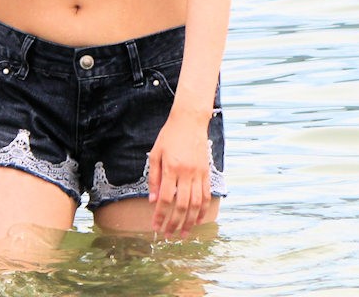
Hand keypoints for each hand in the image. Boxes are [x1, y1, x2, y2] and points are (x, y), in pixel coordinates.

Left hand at [147, 109, 213, 238]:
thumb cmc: (169, 137)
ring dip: (189, 221)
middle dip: (174, 223)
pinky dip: (202, 210)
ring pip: (196, 204)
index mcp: (171, 168)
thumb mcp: (155, 154)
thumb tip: (152, 200)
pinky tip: (197, 220)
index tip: (155, 226)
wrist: (190, 122)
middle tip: (168, 235)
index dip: (160, 215)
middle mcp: (186, 173)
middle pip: (181, 205)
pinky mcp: (207, 173)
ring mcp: (199, 174)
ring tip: (183, 233)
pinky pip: (206, 195)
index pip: (165, 198)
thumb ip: (154, 178)